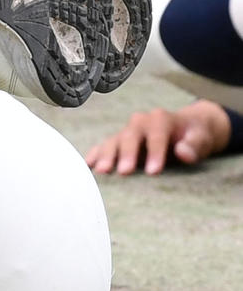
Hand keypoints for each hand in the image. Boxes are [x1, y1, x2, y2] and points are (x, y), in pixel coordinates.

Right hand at [85, 100, 231, 175]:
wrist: (186, 127)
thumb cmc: (195, 135)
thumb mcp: (202, 138)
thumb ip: (194, 145)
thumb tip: (182, 152)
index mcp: (161, 118)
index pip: (156, 135)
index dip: (154, 152)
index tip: (153, 172)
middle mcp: (140, 122)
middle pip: (130, 136)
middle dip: (126, 154)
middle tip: (124, 172)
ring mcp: (127, 131)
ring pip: (114, 141)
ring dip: (107, 155)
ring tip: (102, 171)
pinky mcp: (120, 141)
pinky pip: (104, 145)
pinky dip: (96, 154)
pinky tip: (88, 165)